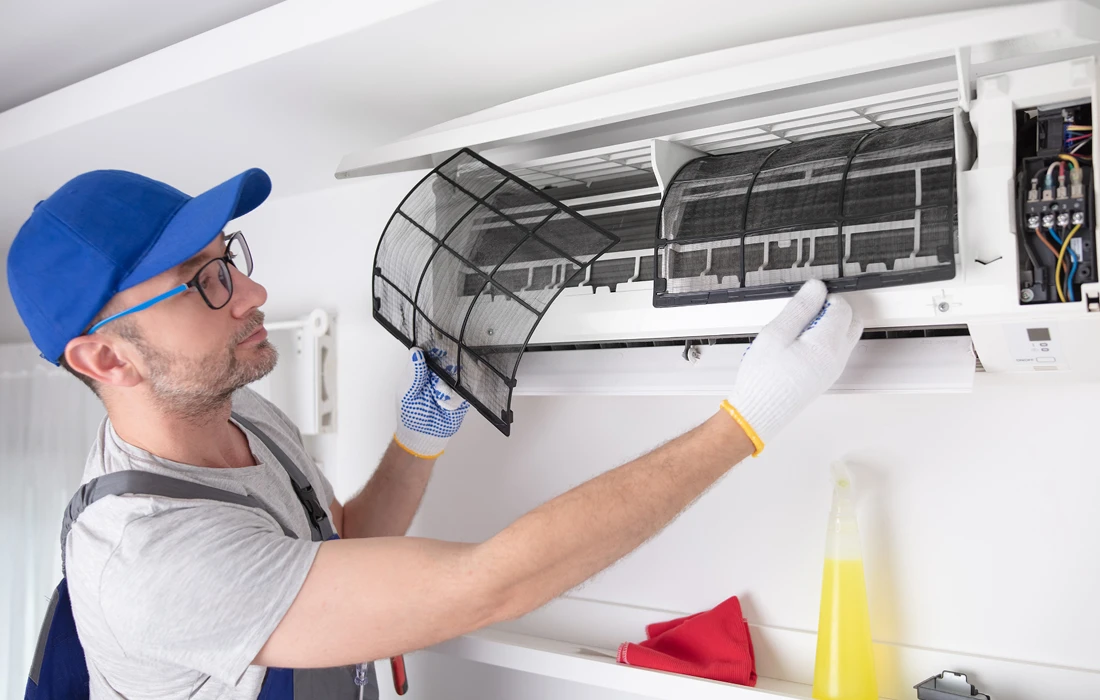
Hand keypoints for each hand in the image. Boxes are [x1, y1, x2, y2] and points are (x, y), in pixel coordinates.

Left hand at [394, 347, 469, 458]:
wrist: (423, 437)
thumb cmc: (411, 414)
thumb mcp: (408, 392)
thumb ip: (414, 372)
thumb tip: (416, 351)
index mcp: (423, 371)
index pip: (431, 353)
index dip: (436, 346)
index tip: (440, 342)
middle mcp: (438, 374)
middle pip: (448, 358)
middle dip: (451, 355)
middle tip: (451, 354)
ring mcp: (451, 384)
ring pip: (460, 370)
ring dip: (459, 368)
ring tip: (456, 372)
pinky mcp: (462, 395)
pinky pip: (468, 385)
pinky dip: (469, 381)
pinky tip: (469, 378)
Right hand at [724, 279, 861, 454]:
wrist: (759, 412)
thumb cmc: (763, 378)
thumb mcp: (776, 334)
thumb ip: (800, 308)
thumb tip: (816, 289)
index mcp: (827, 344)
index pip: (843, 307)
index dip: (825, 297)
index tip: (806, 299)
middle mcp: (837, 357)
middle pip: (851, 321)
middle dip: (833, 310)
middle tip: (806, 312)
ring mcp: (834, 369)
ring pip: (844, 336)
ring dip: (828, 326)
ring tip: (796, 331)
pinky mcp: (826, 376)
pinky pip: (835, 350)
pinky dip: (824, 340)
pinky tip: (797, 346)